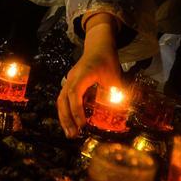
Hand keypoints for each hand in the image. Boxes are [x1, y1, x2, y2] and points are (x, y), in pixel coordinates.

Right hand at [56, 14, 120, 137]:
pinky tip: (70, 123)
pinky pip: (63, 99)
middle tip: (72, 135)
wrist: (99, 45)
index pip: (74, 94)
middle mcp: (72, 78)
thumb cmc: (107, 59)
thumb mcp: (114, 75)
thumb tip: (120, 112)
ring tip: (70, 133)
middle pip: (62, 99)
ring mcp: (69, 80)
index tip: (82, 124)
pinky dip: (65, 111)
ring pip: (61, 100)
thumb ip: (116, 93)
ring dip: (64, 117)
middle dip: (66, 118)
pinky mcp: (70, 83)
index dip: (76, 110)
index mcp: (83, 75)